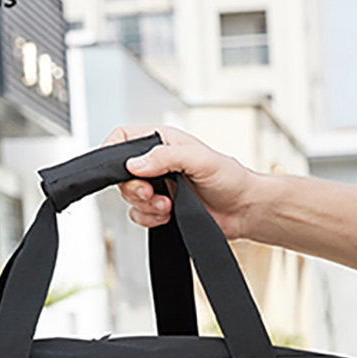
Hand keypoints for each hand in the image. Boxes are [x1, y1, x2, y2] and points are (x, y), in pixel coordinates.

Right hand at [101, 122, 256, 239]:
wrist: (245, 210)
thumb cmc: (231, 178)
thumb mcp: (199, 159)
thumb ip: (165, 157)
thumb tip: (134, 164)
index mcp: (162, 142)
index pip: (123, 138)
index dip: (112, 151)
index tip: (117, 169)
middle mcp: (157, 164)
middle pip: (122, 173)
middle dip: (134, 188)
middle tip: (151, 193)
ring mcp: (160, 187)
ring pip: (130, 197)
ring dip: (144, 206)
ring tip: (168, 206)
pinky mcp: (164, 210)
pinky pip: (141, 216)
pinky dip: (149, 219)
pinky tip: (168, 216)